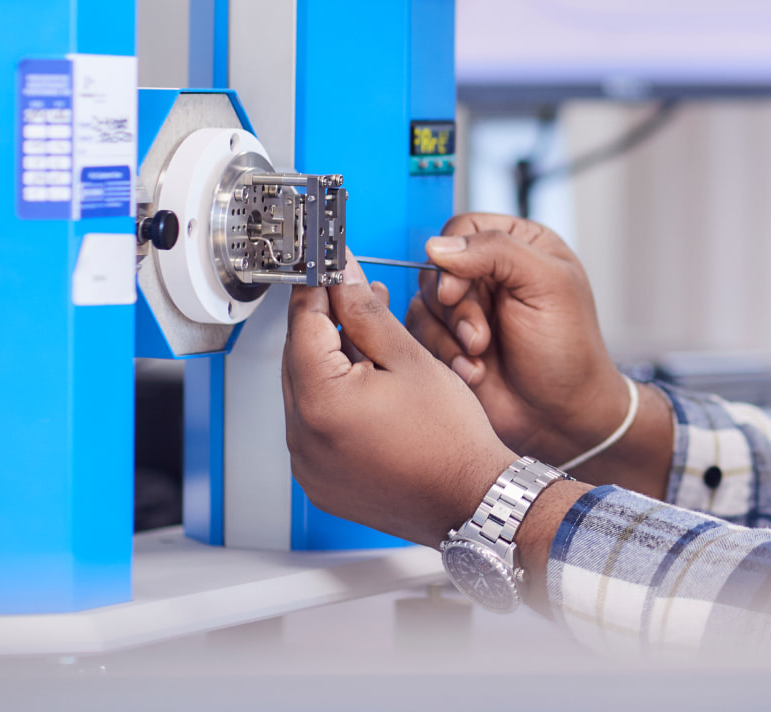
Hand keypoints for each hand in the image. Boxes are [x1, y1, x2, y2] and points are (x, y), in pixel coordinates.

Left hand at [283, 259, 517, 546]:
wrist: (471, 500)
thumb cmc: (451, 439)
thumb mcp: (411, 359)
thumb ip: (367, 315)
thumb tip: (344, 281)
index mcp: (321, 402)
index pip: (302, 326)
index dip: (317, 290)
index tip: (329, 270)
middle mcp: (303, 438)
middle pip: (298, 359)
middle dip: (325, 324)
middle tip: (354, 299)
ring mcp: (308, 465)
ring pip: (305, 393)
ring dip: (329, 363)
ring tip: (370, 344)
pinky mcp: (320, 481)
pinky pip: (314, 428)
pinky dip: (333, 402)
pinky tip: (367, 389)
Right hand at [404, 214, 669, 491]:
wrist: (561, 415)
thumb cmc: (568, 349)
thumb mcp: (546, 285)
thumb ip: (497, 252)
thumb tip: (437, 245)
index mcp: (518, 246)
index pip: (461, 228)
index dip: (452, 258)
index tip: (459, 290)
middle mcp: (489, 273)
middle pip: (436, 268)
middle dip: (455, 307)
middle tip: (480, 337)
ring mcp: (468, 309)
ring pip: (423, 303)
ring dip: (449, 336)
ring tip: (480, 357)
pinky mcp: (449, 342)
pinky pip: (419, 336)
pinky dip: (443, 356)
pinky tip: (473, 373)